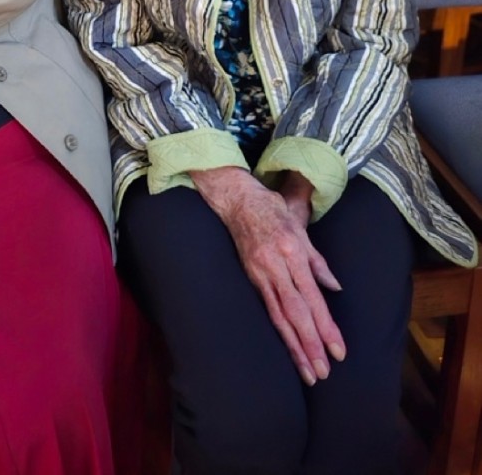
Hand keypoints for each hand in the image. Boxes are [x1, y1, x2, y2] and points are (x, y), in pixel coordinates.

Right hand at [191, 166, 345, 385]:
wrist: (236, 200)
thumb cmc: (271, 209)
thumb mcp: (299, 226)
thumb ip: (316, 260)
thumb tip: (334, 287)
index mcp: (291, 251)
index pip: (312, 297)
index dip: (325, 326)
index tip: (338, 351)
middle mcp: (275, 266)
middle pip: (295, 313)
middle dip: (310, 345)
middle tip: (323, 373)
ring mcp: (259, 274)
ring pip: (278, 317)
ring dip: (294, 348)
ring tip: (308, 373)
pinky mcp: (250, 278)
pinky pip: (267, 310)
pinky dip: (279, 332)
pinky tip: (288, 349)